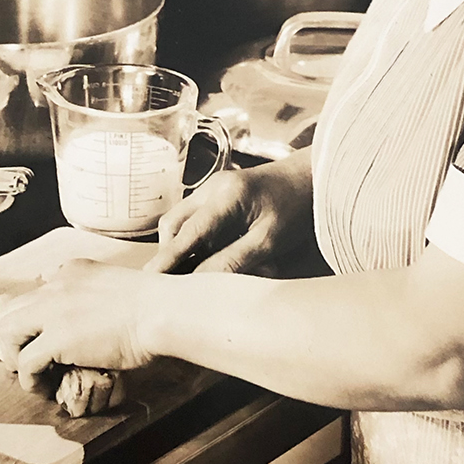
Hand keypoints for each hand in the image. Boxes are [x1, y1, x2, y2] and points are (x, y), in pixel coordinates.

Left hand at [0, 259, 172, 393]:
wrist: (160, 311)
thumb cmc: (152, 303)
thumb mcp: (115, 284)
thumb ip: (93, 291)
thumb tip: (84, 311)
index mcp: (71, 271)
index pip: (34, 290)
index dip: (31, 317)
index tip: (39, 335)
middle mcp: (54, 286)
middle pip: (11, 311)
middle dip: (14, 337)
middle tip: (28, 358)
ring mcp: (52, 311)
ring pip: (8, 333)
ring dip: (15, 357)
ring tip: (33, 373)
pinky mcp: (56, 339)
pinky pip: (26, 363)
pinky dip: (30, 380)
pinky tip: (44, 387)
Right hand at [147, 150, 314, 274]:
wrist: (314, 177)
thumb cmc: (297, 208)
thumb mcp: (269, 240)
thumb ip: (233, 261)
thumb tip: (200, 285)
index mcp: (224, 196)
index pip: (186, 233)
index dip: (166, 259)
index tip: (149, 282)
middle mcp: (211, 188)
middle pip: (175, 225)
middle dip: (170, 255)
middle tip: (172, 286)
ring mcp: (213, 189)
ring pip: (182, 222)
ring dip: (184, 249)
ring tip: (193, 276)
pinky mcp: (219, 195)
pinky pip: (196, 220)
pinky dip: (196, 241)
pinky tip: (210, 259)